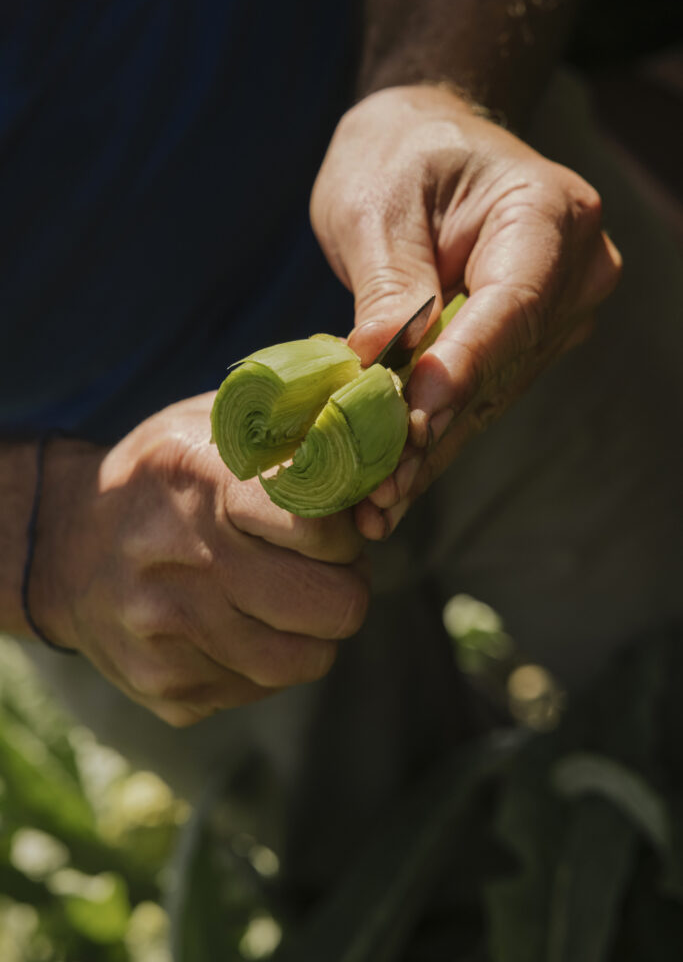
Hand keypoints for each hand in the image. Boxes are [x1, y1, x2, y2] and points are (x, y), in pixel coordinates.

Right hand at [31, 394, 368, 725]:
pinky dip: (265, 661)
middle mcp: (179, 561)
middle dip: (345, 586)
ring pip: (305, 661)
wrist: (62, 546)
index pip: (319, 526)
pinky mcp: (163, 685)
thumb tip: (382, 420)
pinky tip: (239, 624)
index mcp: (198, 479)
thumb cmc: (163, 476)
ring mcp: (166, 633)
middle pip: (335, 607)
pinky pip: (258, 689)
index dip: (344, 530)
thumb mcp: (214, 424)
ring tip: (287, 596)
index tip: (333, 524)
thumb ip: (297, 422)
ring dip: (313, 631)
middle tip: (323, 568)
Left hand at [311, 85, 621, 538]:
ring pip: (489, 398)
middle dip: (435, 432)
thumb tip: (378, 369)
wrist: (421, 144)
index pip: (510, 305)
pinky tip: (392, 491)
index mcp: (548, 214)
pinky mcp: (524, 347)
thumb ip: (388, 287)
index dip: (462, 369)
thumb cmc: (398, 155)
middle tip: (379, 493)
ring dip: (430, 454)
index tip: (414, 421)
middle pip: (502, 366)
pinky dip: (432, 442)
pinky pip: (477, 400)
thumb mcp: (377, 205)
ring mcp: (555, 316)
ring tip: (375, 509)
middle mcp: (571, 272)